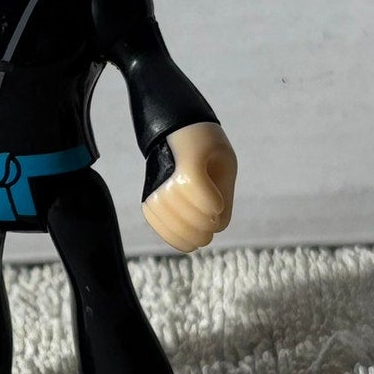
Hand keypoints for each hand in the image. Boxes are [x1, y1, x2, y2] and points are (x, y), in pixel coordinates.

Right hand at [142, 122, 236, 251]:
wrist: (173, 132)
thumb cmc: (206, 146)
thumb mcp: (224, 159)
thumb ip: (225, 189)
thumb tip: (217, 226)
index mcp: (190, 158)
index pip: (197, 190)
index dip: (214, 204)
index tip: (218, 204)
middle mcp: (168, 173)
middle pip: (185, 212)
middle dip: (202, 226)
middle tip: (211, 226)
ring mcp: (155, 186)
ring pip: (170, 221)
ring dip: (187, 235)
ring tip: (200, 239)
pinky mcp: (149, 196)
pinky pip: (156, 222)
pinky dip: (171, 236)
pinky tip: (186, 242)